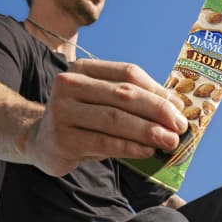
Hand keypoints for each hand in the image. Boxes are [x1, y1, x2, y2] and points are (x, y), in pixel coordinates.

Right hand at [25, 60, 187, 176]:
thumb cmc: (83, 121)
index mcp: (83, 69)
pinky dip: (130, 148)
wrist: (41, 141)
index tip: (180, 107)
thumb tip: (175, 106)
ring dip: (148, 131)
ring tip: (169, 141)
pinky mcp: (63, 139)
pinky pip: (105, 143)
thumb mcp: (103, 102)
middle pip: (123, 95)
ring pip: (115, 119)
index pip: (127, 73)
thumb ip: (132, 100)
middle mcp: (69, 84)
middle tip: (180, 126)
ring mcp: (62, 111)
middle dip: (157, 111)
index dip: (157, 90)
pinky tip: (148, 152)